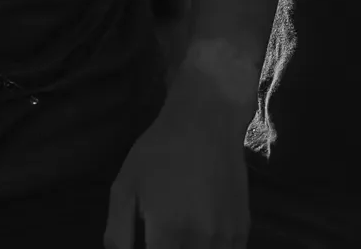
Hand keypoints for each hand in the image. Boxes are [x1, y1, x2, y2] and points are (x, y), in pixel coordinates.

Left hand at [112, 78, 251, 248]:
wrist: (207, 123)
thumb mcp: (124, 187)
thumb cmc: (159, 152)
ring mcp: (227, 239)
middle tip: (156, 237)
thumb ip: (118, 234)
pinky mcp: (242, 231)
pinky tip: (196, 238)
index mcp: (169, 234)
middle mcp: (202, 242)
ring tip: (174, 236)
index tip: (145, 243)